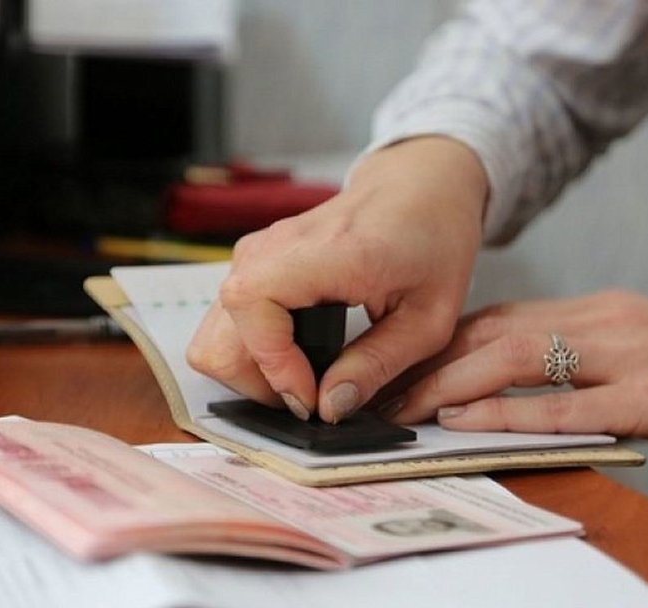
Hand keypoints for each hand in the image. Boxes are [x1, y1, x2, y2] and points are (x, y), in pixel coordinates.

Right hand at [187, 136, 488, 422]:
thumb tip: (331, 408)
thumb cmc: (431, 238)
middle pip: (217, 340)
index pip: (252, 307)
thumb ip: (378, 364)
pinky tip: (299, 356)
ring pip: (216, 337)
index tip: (313, 397)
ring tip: (306, 379)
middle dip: (259, 384)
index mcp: (324, 252)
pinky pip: (230, 322)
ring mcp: (256, 252)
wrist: (417, 187)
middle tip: (310, 396)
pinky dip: (255, 351)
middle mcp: (274, 247)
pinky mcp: (254, 262)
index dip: (274, 368)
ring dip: (254, 372)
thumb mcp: (428, 317)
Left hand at [388, 290, 647, 473]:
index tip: (401, 366)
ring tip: (402, 408)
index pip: (500, 320)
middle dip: (429, 360)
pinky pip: (562, 404)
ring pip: (515, 356)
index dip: (443, 344)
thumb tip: (523, 389)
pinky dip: (506, 413)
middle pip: (492, 331)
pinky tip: (464, 422)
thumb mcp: (641, 356)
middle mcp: (604, 321)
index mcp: (599, 312)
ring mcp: (628, 354)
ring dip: (449, 383)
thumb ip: (583, 365)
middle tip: (382, 388)